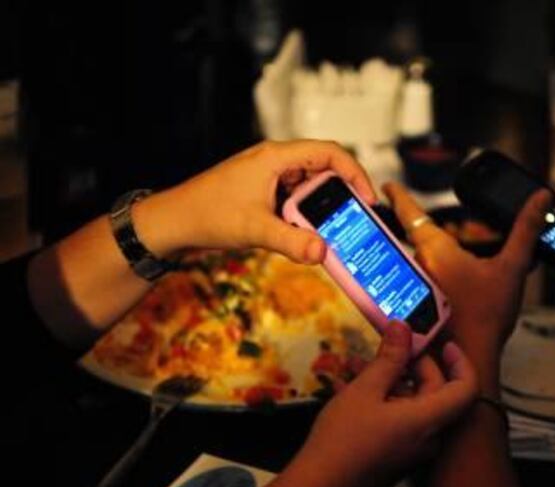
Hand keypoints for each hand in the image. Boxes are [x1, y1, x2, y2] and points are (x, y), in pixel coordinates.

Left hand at [138, 140, 375, 263]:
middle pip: (323, 170)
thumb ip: (291, 242)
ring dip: (323, 208)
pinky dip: (306, 215)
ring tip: (334, 231)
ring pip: (310, 187)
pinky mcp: (264, 192)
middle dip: (342, 194)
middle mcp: (275, 161)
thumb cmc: (208, 214)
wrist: (173, 221)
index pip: (329, 152)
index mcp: (276, 157)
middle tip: (355, 220)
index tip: (367, 197)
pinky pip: (295, 199)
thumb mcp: (255, 229)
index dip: (354, 172)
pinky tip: (308, 235)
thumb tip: (323, 253)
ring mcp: (269, 176)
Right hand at [289, 322, 476, 486]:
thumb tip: (403, 327)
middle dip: (411, 364)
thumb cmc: (343, 439)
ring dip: (388, 380)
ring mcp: (411, 449)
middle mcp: (428, 437)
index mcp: (429, 420)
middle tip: (388, 345)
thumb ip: (389, 357)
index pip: (466, 388)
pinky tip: (348, 388)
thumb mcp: (366, 389)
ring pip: (411, 404)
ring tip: (356, 364)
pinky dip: (381, 400)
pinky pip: (398, 420)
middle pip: (435, 392)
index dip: (460, 362)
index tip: (444, 343)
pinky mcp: (394, 456)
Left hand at [383, 183, 551, 391]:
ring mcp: (412, 287)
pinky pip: (413, 282)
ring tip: (436, 258)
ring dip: (420, 256)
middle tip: (413, 216)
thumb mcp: (512, 267)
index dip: (399, 195)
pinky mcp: (413, 306)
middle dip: (415, 229)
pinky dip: (421, 278)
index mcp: (436, 250)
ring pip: (413, 261)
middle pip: (411, 238)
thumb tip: (542, 198)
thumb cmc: (488, 317)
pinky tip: (437, 285)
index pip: (410, 212)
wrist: (472, 359)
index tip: (388, 185)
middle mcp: (417, 265)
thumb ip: (527, 230)